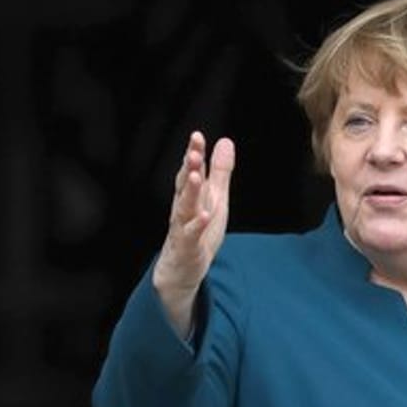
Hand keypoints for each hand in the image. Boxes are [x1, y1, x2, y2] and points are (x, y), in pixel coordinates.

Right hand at [152, 131, 234, 335]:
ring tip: (195, 176)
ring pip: (184, 208)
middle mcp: (184, 209)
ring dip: (189, 192)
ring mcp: (183, 228)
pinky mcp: (187, 247)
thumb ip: (219, 171)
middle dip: (189, 168)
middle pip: (185, 186)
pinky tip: (204, 216)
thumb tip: (225, 141)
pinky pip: (191, 236)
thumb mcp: (215, 198)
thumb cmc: (198, 230)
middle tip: (193, 151)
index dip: (194, 154)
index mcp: (191, 196)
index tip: (197, 136)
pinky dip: (196, 225)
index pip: (191, 171)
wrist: (181, 270)